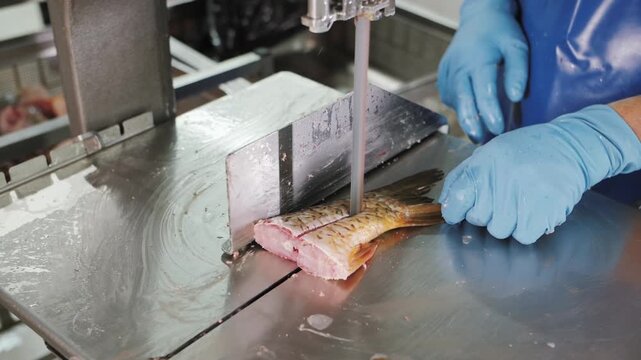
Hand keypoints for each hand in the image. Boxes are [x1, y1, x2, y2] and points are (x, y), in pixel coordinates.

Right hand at [437, 0, 527, 142]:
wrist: (478, 18)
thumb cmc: (501, 33)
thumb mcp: (517, 46)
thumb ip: (518, 71)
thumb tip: (516, 97)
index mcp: (477, 58)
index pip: (483, 89)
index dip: (490, 111)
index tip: (498, 128)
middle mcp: (458, 66)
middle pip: (462, 99)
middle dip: (470, 122)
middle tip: (480, 140)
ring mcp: (447, 71)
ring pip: (454, 100)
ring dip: (465, 117)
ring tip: (479, 132)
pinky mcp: (443, 76)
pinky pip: (449, 97)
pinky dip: (459, 107)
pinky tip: (470, 112)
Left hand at [439, 105, 640, 243]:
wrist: (570, 146)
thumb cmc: (524, 151)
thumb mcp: (488, 153)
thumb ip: (462, 177)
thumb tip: (445, 204)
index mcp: (482, 165)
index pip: (455, 201)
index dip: (455, 211)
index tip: (460, 211)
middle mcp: (501, 180)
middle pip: (478, 220)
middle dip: (487, 214)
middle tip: (502, 198)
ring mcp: (524, 196)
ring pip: (500, 231)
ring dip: (508, 223)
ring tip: (519, 202)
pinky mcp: (546, 209)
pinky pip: (524, 236)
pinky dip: (527, 229)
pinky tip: (533, 211)